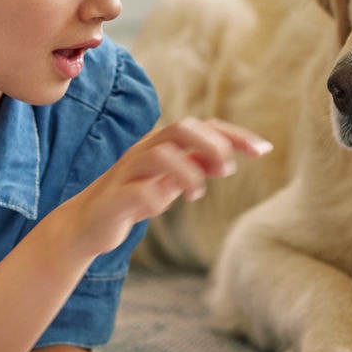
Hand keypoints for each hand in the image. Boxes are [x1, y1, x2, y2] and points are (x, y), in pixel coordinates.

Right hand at [64, 118, 270, 258]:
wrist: (88, 225)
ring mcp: (127, 173)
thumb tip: (229, 157)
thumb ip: (196, 166)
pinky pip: (137, 192)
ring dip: (187, 171)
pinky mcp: (113, 199)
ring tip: (197, 193)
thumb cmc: (134, 198)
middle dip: (211, 143)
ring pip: (159, 154)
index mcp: (163, 145)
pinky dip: (155, 198)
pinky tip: (163, 206)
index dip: (234, 135)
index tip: (264, 150)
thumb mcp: (171, 181)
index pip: (203, 126)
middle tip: (228, 168)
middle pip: (180, 128)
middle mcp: (145, 152)